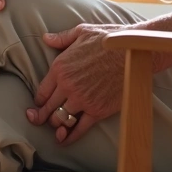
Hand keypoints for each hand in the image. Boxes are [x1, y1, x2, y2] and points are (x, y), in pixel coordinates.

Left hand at [27, 23, 126, 143]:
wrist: (135, 52)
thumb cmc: (110, 39)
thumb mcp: (82, 32)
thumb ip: (62, 38)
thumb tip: (46, 38)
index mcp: (60, 67)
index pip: (41, 92)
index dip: (38, 102)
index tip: (36, 106)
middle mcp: (68, 86)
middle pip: (48, 108)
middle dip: (40, 116)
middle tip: (36, 120)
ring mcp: (82, 100)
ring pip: (60, 120)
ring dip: (55, 125)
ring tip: (54, 127)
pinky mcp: (97, 110)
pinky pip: (79, 128)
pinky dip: (69, 137)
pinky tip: (64, 140)